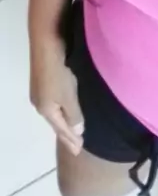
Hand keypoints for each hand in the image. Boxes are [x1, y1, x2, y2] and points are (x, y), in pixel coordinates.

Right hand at [30, 37, 84, 155]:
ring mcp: (40, 91)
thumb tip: (77, 131)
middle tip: (76, 145)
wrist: (46, 44)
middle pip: (56, 122)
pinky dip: (62, 109)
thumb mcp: (68, 96)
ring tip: (73, 129)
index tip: (79, 151)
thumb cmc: (59, 72)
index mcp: (46, 110)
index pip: (61, 130)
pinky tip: (67, 108)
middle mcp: (40, 103)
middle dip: (66, 134)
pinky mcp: (44, 80)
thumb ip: (74, 114)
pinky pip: (54, 102)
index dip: (70, 141)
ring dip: (64, 121)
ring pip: (55, 112)